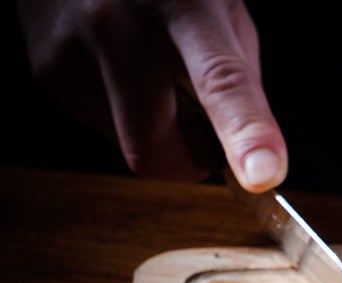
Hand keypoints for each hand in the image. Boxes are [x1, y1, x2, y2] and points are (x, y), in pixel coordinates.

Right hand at [17, 0, 285, 191]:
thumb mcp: (223, 9)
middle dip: (188, 163)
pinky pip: (101, 126)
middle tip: (207, 137)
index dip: (245, 133)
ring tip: (154, 77)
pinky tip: (122, 68)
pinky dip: (123, 115)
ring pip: (126, 146)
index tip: (263, 174)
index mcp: (187, 8)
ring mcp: (74, 50)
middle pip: (156, 148)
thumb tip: (247, 148)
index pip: (221, 82)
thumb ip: (239, 77)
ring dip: (154, 133)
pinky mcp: (46, 68)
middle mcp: (122, 28)